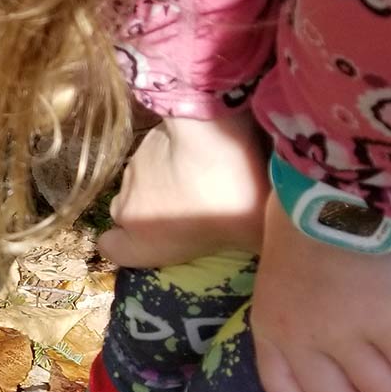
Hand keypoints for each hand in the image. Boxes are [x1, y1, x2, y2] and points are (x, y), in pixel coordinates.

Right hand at [99, 112, 271, 268]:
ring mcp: (132, 171)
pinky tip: (206, 153)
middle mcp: (125, 209)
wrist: (213, 133)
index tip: (156, 245)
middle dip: (151, 216)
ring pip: (141, 185)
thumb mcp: (255, 238)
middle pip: (127, 217)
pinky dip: (174, 158)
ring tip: (204, 179)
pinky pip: (155, 157)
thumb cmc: (227, 198)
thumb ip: (259, 254)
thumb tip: (279, 258)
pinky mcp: (145, 139)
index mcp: (143, 242)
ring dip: (164, 186)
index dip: (129, 248)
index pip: (111, 250)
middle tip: (190, 212)